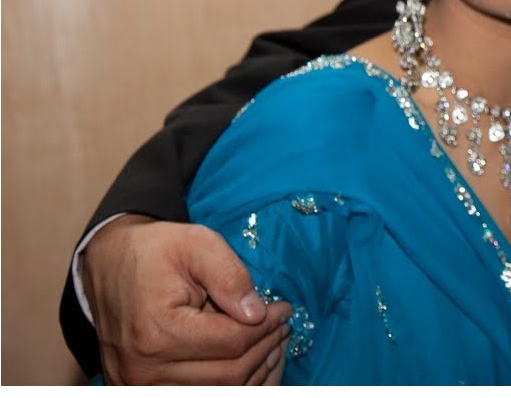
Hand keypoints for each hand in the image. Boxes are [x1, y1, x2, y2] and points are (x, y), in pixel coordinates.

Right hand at [82, 215, 292, 383]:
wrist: (109, 265)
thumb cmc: (155, 251)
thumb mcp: (197, 244)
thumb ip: (230, 276)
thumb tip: (258, 313)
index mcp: (156, 330)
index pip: (231, 341)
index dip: (267, 326)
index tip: (285, 309)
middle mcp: (143, 368)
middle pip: (228, 373)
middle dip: (264, 348)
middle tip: (282, 326)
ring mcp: (138, 385)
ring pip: (217, 391)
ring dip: (251, 371)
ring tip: (271, 342)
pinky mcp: (139, 390)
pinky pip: (197, 394)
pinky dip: (228, 382)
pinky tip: (247, 360)